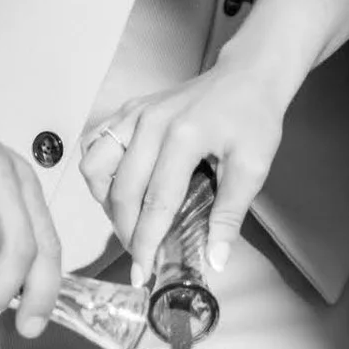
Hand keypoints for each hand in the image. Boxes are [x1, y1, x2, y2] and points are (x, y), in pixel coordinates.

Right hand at [79, 56, 295, 288]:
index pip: (155, 203)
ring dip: (106, 200)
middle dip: (127, 232)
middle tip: (140, 254)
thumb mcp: (253, 167)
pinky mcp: (129, 109)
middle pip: (122, 191)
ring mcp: (135, 114)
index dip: (146, 243)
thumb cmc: (254, 117)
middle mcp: (150, 123)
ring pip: (95, 166)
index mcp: (183, 137)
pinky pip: (95, 142)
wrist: (249, 75)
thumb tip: (215, 260)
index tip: (142, 274)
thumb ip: (230, 214)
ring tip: (129, 218)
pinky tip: (116, 186)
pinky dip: (97, 169)